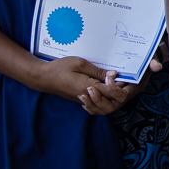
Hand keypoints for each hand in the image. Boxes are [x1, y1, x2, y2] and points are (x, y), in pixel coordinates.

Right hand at [31, 55, 157, 113]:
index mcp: (88, 87)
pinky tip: (107, 87)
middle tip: (124, 80)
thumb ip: (98, 71)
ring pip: (104, 105)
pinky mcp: (81, 99)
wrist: (43, 78)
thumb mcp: (80, 64)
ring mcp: (84, 100)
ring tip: (118, 83)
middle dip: (119, 92)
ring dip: (113, 96)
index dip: (118, 84)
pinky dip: (104, 98)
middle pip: (110, 101)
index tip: (121, 74)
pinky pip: (97, 103)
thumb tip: (114, 74)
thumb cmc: (60, 68)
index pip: (110, 91)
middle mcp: (87, 97)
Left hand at [78, 57, 163, 115]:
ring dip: (93, 104)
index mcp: (134, 88)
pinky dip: (91, 107)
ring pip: (104, 110)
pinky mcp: (110, 99)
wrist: (143, 62)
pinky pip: (100, 109)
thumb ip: (151, 63)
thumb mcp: (148, 59)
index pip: (123, 96)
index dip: (113, 90)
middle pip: (111, 106)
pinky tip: (84, 100)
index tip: (106, 79)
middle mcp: (126, 96)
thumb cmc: (144, 60)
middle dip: (99, 100)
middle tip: (88, 89)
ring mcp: (118, 99)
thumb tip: (156, 66)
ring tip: (83, 95)